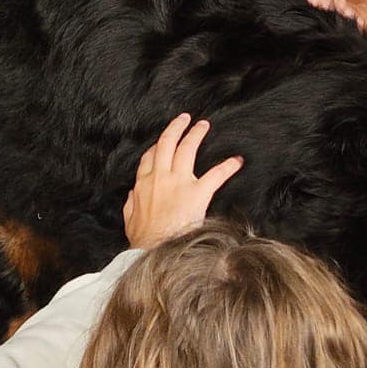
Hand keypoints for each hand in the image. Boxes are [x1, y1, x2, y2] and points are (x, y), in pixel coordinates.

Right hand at [122, 113, 239, 247]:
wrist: (156, 248)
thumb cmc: (144, 239)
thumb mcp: (130, 220)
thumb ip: (131, 204)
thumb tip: (133, 195)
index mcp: (144, 184)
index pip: (150, 157)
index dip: (157, 146)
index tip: (163, 142)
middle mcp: (161, 177)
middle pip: (167, 144)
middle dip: (176, 128)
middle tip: (184, 119)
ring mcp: (180, 182)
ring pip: (187, 149)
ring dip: (196, 134)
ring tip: (203, 126)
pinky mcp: (198, 192)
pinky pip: (216, 175)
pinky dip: (228, 166)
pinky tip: (236, 160)